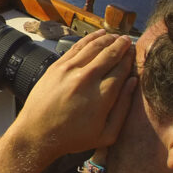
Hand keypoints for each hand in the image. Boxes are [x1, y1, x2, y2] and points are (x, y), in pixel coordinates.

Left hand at [10, 29, 136, 162]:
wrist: (37, 133)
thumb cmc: (73, 138)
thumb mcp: (106, 135)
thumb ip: (124, 109)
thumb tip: (133, 82)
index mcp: (101, 96)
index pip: (121, 70)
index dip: (130, 59)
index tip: (135, 53)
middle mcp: (86, 79)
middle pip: (109, 54)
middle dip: (121, 46)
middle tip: (128, 41)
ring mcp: (69, 70)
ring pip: (93, 47)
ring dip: (107, 39)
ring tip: (116, 36)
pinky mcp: (56, 67)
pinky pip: (76, 47)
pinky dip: (89, 39)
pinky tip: (99, 35)